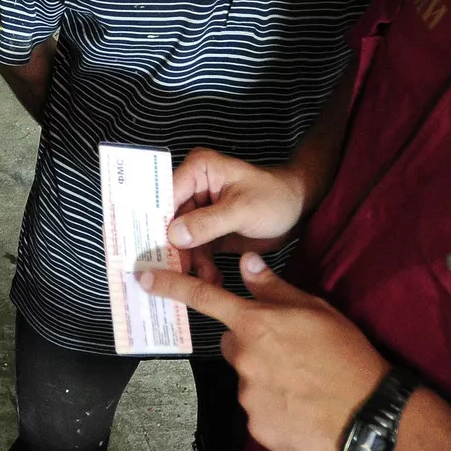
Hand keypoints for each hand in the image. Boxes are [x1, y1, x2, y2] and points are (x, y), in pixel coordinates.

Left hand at [139, 252, 388, 450]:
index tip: (143, 278)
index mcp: (255, 325)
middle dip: (253, 344)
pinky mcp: (257, 428)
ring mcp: (248, 397)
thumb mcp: (315, 309)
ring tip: (304, 382)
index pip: (204, 299)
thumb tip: (244, 263)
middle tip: (290, 351)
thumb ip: (273, 288)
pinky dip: (276, 407)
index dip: (171, 286)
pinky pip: (259, 411)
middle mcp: (243, 360)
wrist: (366, 412)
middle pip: (233, 344)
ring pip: (248, 379)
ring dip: (267, 378)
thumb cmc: (345, 353)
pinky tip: (303, 406)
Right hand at [167, 148, 308, 279]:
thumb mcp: (242, 210)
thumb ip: (208, 222)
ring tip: (206, 279)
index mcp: (198, 170)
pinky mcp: (208, 231)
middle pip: (169, 222)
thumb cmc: (275, 198)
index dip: (156, 223)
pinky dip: (201, 266)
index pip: (166, 196)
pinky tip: (213, 279)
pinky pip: (195, 250)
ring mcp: (199, 211)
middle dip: (173, 249)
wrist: (299, 210)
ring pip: (181, 241)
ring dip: (190, 262)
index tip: (151, 250)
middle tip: (176, 274)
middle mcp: (193, 188)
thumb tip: (173, 236)